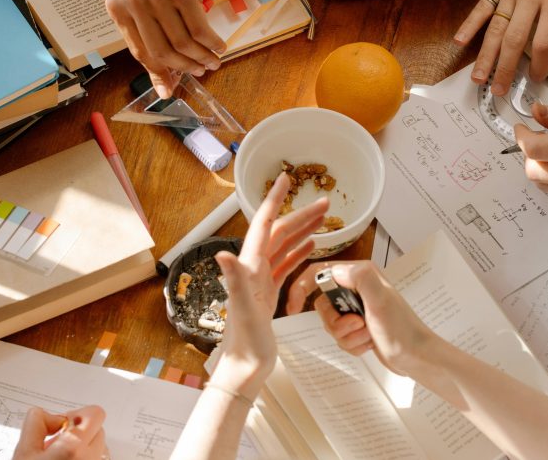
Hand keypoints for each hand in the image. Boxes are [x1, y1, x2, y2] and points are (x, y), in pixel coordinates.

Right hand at [12, 406, 107, 459]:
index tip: (62, 425)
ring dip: (83, 446)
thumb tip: (49, 415)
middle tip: (56, 444)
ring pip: (98, 446)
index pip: (95, 413)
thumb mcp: (23, 450)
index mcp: (74, 447)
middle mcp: (90, 458)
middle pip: (97, 429)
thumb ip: (36, 423)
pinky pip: (96, 459)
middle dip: (78, 432)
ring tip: (60, 457)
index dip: (78, 414)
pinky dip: (84, 457)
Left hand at [105, 0, 225, 97]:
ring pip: (182, 44)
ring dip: (201, 58)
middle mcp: (132, 2)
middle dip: (184, 68)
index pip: (139, 51)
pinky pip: (200, 29)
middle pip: (161, 52)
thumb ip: (149, 27)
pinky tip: (220, 46)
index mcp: (117, 6)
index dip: (159, 73)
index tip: (172, 88)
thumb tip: (163, 72)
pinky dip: (212, 43)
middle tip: (201, 72)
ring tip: (213, 61)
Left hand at [209, 172, 329, 397]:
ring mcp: (261, 281)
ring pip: (284, 246)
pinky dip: (298, 252)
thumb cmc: (245, 344)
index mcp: (249, 267)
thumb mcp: (244, 310)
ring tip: (324, 220)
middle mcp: (253, 269)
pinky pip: (285, 265)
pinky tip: (310, 247)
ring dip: (303, 230)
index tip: (285, 179)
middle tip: (325, 204)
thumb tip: (223, 255)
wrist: (244, 368)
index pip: (264, 225)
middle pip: (280, 232)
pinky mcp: (268, 294)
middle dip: (301, 214)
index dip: (274, 200)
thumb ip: (235, 280)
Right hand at [286, 261, 437, 376]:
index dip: (301, 288)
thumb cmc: (402, 329)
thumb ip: (360, 278)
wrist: (416, 357)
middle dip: (336, 322)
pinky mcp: (359, 327)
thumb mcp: (380, 299)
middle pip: (322, 304)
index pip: (319, 273)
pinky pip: (341, 337)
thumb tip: (335, 269)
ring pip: (331, 324)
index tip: (293, 309)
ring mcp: (357, 308)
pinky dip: (352, 344)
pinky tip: (369, 344)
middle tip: (358, 325)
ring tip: (367, 335)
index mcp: (360, 274)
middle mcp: (357, 287)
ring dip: (347, 336)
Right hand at [454, 0, 547, 94]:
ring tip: (479, 79)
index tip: (536, 78)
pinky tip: (460, 42)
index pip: (545, 42)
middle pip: (516, 41)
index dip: (540, 64)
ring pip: (496, 29)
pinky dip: (470, 25)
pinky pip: (482, 8)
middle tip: (501, 92)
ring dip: (486, 56)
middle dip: (507, 69)